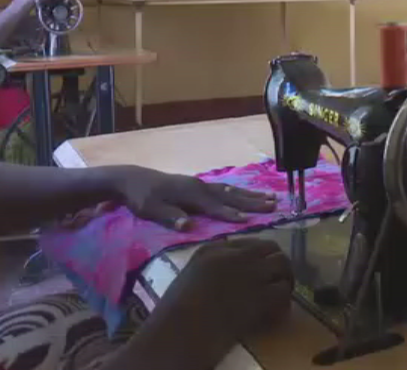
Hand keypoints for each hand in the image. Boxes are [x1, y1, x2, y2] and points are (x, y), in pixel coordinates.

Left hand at [106, 165, 277, 230]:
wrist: (131, 179)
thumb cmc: (141, 198)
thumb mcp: (151, 210)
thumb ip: (170, 217)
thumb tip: (188, 226)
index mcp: (190, 193)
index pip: (215, 206)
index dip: (232, 214)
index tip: (250, 220)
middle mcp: (200, 186)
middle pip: (230, 195)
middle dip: (252, 201)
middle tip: (274, 205)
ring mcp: (200, 184)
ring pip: (231, 190)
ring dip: (250, 195)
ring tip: (270, 199)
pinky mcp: (198, 185)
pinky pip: (224, 188)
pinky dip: (239, 191)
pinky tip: (248, 194)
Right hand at [112, 239, 292, 369]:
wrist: (179, 333)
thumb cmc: (174, 314)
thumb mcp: (188, 278)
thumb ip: (209, 269)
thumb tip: (229, 275)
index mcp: (213, 250)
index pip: (248, 243)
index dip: (258, 257)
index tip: (260, 270)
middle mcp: (235, 256)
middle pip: (270, 248)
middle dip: (276, 264)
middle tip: (275, 281)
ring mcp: (250, 273)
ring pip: (282, 265)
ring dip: (284, 279)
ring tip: (279, 295)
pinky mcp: (261, 295)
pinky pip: (283, 291)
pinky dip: (283, 301)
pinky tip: (275, 312)